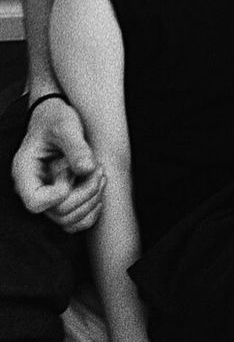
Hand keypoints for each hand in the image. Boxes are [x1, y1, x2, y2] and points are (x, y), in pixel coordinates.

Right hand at [12, 96, 104, 231]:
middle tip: (98, 169)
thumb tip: (87, 168)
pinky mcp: (62, 199)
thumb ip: (76, 146)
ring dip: (91, 201)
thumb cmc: (56, 119)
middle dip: (85, 193)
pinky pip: (76, 222)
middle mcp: (34, 188)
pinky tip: (99, 190)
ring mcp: (48, 197)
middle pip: (58, 212)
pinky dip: (92, 212)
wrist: (58, 118)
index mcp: (25, 172)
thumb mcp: (66, 126)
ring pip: (69, 221)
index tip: (74, 172)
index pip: (35, 202)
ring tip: (100, 175)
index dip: (60, 194)